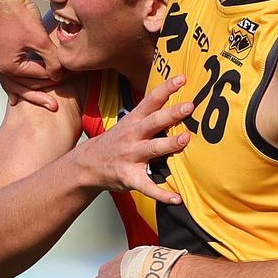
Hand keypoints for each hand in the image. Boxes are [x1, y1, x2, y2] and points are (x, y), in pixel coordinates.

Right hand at [0, 0, 63, 109]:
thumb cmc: (18, 13)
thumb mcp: (39, 38)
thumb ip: (51, 59)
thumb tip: (60, 75)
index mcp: (8, 67)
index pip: (37, 79)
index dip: (55, 80)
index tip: (71, 83)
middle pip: (23, 87)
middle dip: (39, 95)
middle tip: (55, 107)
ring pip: (12, 83)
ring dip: (26, 92)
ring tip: (37, 104)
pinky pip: (6, 74)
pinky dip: (14, 83)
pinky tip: (15, 95)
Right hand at [82, 75, 191, 203]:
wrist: (88, 165)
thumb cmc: (116, 142)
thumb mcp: (129, 123)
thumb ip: (150, 114)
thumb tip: (178, 101)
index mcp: (133, 121)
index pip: (150, 100)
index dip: (166, 88)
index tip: (182, 78)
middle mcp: (132, 136)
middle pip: (153, 122)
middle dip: (171, 114)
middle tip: (189, 106)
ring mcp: (130, 157)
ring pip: (152, 149)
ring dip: (169, 144)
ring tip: (185, 140)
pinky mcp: (130, 177)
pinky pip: (147, 186)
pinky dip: (162, 194)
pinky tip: (176, 198)